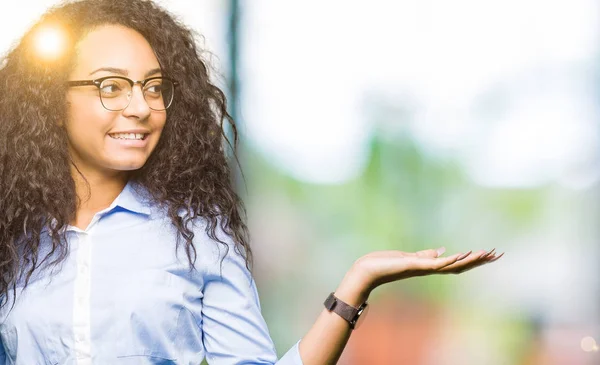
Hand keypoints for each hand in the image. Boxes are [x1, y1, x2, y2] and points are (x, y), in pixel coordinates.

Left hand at [351, 247, 501, 294]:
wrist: (368, 271)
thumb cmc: (385, 265)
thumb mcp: (409, 257)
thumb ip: (426, 255)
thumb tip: (440, 250)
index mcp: (430, 266)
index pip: (457, 263)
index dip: (474, 260)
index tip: (490, 254)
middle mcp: (430, 270)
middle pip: (461, 266)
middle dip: (480, 261)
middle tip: (499, 254)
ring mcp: (424, 269)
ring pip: (453, 265)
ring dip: (471, 259)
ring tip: (488, 253)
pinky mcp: (416, 265)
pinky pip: (438, 264)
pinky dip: (452, 259)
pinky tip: (464, 253)